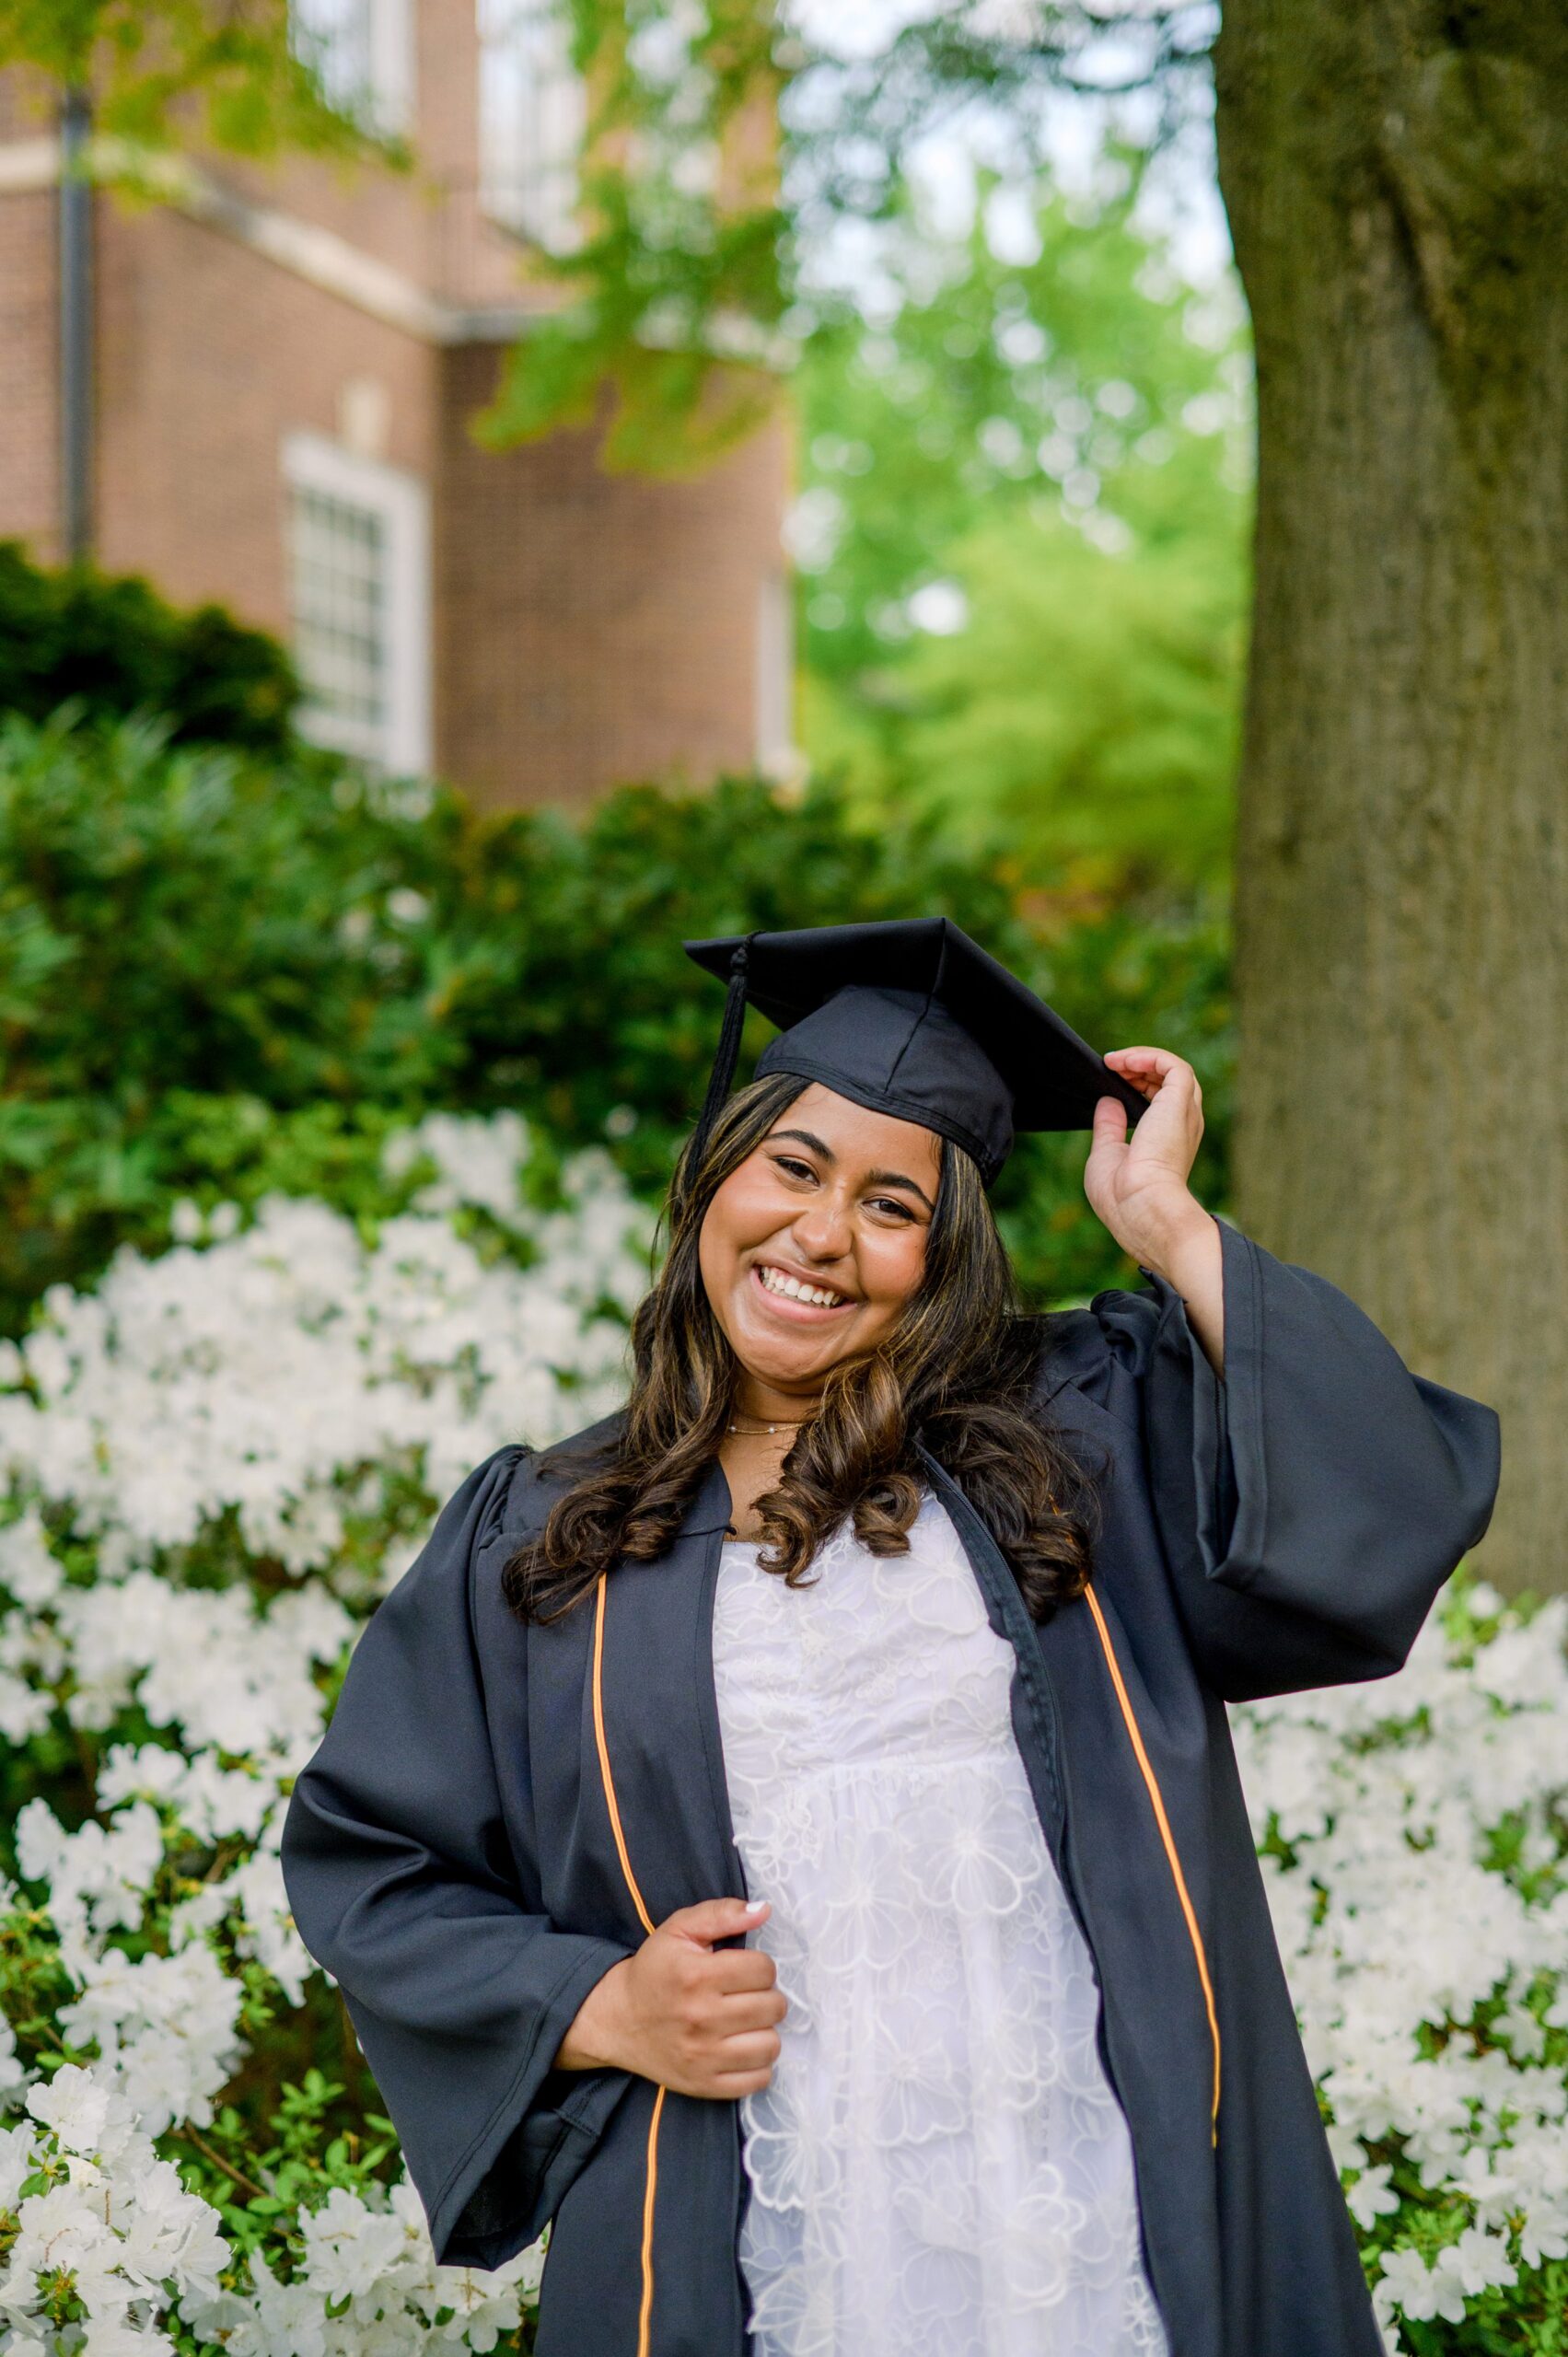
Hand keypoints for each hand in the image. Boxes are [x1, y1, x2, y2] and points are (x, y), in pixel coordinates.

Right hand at [553, 1898, 786, 2098]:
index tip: (742, 1968)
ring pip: (770, 2045)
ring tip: (746, 2022)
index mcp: (696, 1975)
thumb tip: (765, 1910)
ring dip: (764, 2031)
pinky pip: (757, 2080)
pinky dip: (757, 2064)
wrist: (618, 2019)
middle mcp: (701, 2018)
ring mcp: (703, 2057)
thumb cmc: (655, 1970)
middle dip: (765, 1996)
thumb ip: (722, 1913)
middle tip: (745, 1994)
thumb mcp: (679, 1929)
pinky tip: (742, 2048)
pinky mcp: (704, 2085)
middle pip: (773, 2007)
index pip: (763, 1970)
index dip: (759, 1965)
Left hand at [1084, 1046, 1211, 1275]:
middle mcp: (1183, 1125)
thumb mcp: (1107, 1154)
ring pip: (1174, 1070)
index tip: (1109, 1081)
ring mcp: (1184, 1113)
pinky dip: (1148, 1056)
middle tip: (1109, 1068)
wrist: (1138, 1207)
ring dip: (1142, 1059)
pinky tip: (1124, 1061)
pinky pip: (1173, 1065)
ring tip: (1113, 1062)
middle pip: (1168, 1083)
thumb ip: (1110, 1126)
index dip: (1136, 1086)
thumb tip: (1108, 1101)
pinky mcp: (1180, 1101)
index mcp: (1169, 1141)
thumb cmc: (1121, 1195)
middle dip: (1138, 1070)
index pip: (1160, 1101)